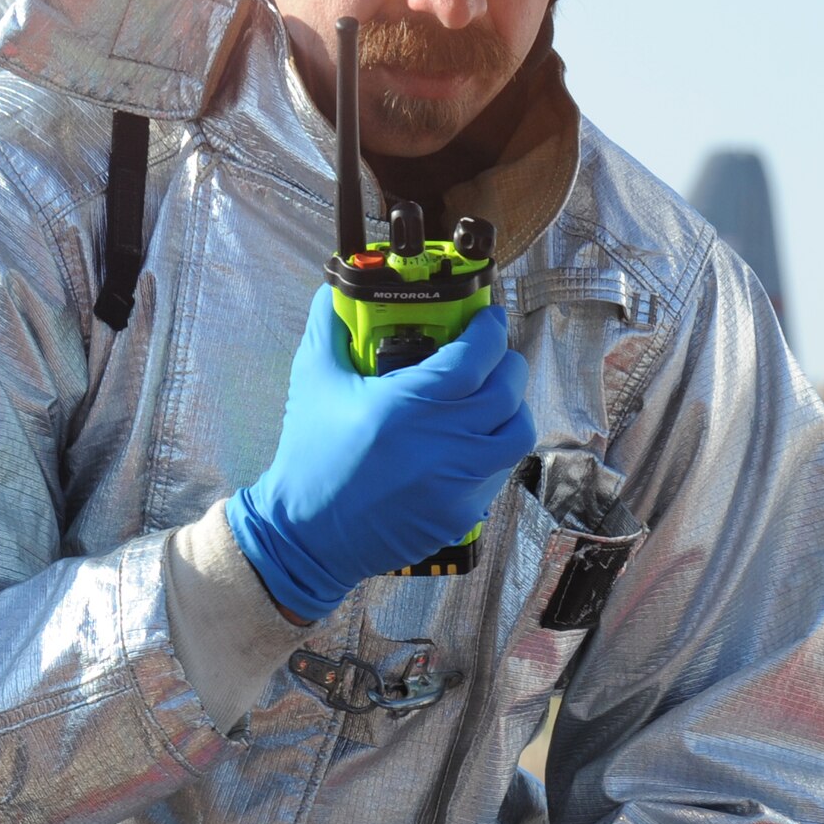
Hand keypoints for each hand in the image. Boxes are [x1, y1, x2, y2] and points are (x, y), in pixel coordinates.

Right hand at [227, 288, 534, 618]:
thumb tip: (333, 289)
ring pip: (517, 432)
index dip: (490, 329)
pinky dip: (495, 449)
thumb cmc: (310, 454)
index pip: (477, 355)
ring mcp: (459, 480)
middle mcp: (445, 440)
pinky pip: (500, 471)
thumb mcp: (313, 381)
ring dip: (512, 409)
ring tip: (493, 400)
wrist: (305, 534)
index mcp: (412, 402)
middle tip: (492, 355)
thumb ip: (327, 327)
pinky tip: (472, 442)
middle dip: (507, 363)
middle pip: (508, 389)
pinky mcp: (462, 512)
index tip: (488, 317)